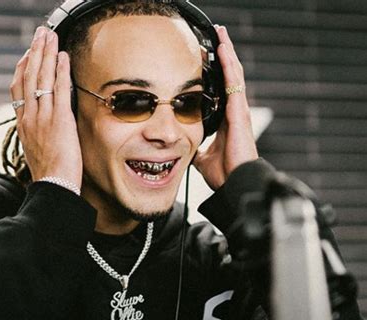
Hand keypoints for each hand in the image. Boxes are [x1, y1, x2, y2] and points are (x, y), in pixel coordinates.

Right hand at [10, 26, 82, 185]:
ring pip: (42, 79)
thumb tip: (42, 127)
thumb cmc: (48, 175)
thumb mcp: (35, 151)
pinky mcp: (60, 120)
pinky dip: (61, 71)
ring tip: (50, 37)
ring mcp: (43, 118)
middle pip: (28, 77)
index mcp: (22, 125)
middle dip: (34, 53)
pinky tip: (64, 57)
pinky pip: (60, 90)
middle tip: (39, 34)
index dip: (22, 68)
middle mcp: (29, 117)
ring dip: (46, 54)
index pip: (17, 90)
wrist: (53, 187)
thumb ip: (36, 134)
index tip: (27, 54)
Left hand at [193, 25, 257, 189]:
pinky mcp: (239, 111)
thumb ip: (195, 148)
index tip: (209, 59)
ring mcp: (239, 110)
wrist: (235, 182)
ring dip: (227, 54)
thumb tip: (183, 147)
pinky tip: (224, 49)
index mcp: (226, 121)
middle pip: (230, 78)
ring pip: (234, 74)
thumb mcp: (202, 157)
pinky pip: (234, 82)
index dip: (217, 74)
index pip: (222, 90)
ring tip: (221, 35)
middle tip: (217, 37)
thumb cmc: (224, 172)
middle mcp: (234, 112)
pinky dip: (229, 64)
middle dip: (223, 57)